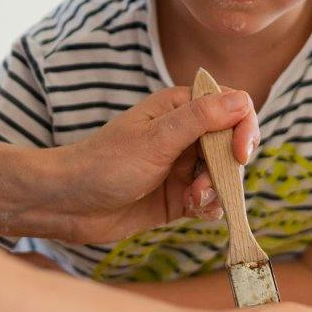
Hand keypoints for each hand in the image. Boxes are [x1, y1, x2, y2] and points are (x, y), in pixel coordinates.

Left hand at [53, 86, 259, 244]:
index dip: (243, 127)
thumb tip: (241, 101)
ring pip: (223, 175)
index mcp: (179, 108)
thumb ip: (200, 119)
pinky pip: (210, 199)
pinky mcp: (177, 196)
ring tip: (191, 200)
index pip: (232, 106)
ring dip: (216, 190)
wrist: (68, 205)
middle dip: (227, 168)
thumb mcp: (155, 139)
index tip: (239, 154)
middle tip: (205, 185)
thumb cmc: (104, 163)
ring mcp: (181, 166)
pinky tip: (191, 210)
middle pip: (231, 144)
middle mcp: (185, 134)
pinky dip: (208, 206)